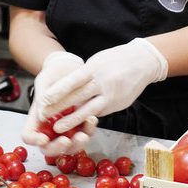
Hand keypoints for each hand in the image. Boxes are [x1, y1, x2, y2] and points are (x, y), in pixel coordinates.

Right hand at [22, 51, 96, 155]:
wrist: (70, 67)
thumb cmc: (53, 73)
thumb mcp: (44, 80)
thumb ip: (42, 96)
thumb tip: (41, 114)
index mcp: (36, 117)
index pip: (29, 135)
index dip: (34, 140)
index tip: (43, 139)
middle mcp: (50, 126)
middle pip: (48, 148)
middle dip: (57, 148)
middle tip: (66, 141)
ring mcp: (66, 127)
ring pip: (69, 146)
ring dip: (76, 144)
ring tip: (83, 135)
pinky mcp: (80, 123)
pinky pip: (84, 133)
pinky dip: (89, 130)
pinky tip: (92, 120)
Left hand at [41, 38, 167, 132]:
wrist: (143, 62)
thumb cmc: (116, 59)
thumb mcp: (97, 61)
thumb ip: (84, 74)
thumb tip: (67, 88)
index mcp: (95, 68)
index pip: (73, 81)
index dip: (58, 91)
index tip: (44, 99)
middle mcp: (102, 82)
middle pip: (78, 97)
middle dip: (59, 108)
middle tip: (43, 115)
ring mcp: (111, 95)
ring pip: (88, 110)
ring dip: (72, 120)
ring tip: (58, 128)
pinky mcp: (117, 104)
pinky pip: (99, 112)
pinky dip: (86, 118)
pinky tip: (76, 124)